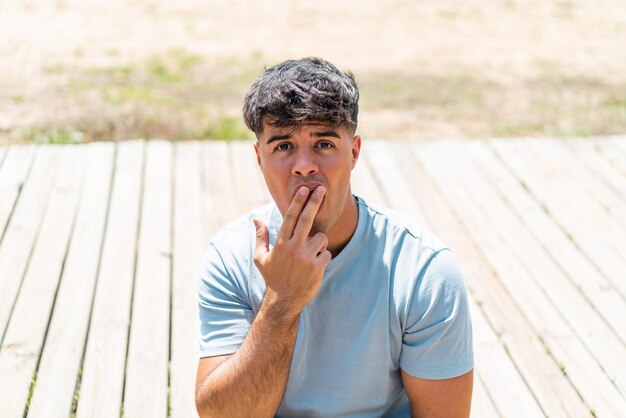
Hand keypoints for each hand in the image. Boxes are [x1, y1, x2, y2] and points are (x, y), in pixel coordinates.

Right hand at [253, 186, 331, 317]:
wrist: (284, 300)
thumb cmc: (272, 276)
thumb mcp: (260, 258)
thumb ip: (260, 237)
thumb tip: (256, 219)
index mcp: (280, 243)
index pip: (290, 218)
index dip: (297, 202)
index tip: (304, 189)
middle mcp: (293, 248)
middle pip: (306, 219)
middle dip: (314, 202)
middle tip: (322, 190)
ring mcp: (305, 257)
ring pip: (321, 237)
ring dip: (319, 242)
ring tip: (311, 253)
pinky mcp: (317, 267)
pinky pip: (327, 253)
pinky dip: (323, 257)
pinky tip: (315, 266)